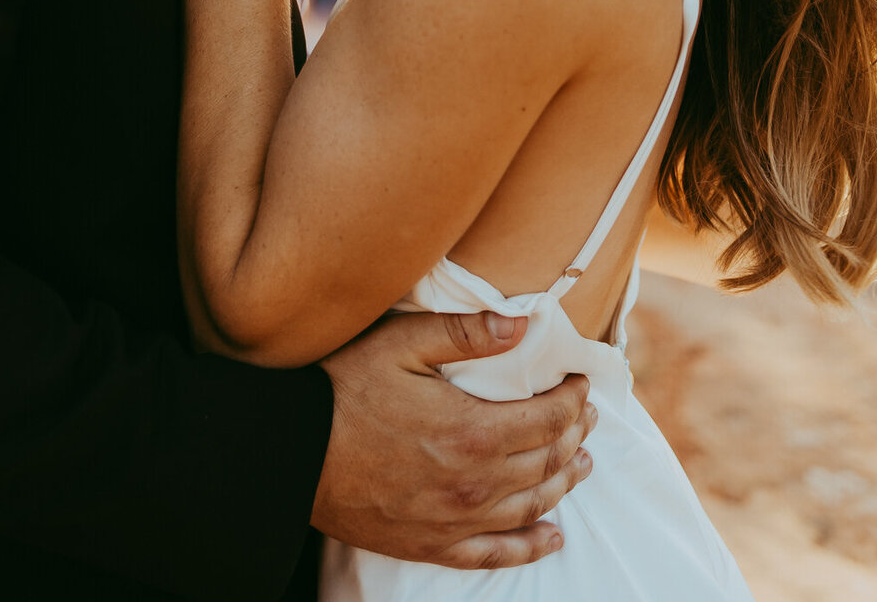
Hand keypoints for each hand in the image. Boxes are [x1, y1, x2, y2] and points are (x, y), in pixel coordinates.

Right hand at [313, 310, 594, 567]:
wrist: (290, 453)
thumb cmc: (342, 388)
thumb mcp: (400, 343)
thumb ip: (464, 333)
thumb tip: (521, 323)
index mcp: (471, 430)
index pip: (548, 419)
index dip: (573, 400)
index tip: (581, 382)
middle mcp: (473, 483)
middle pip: (547, 462)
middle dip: (575, 436)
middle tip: (586, 416)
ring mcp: (454, 520)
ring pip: (531, 507)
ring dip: (564, 483)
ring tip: (581, 463)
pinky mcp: (431, 544)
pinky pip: (495, 554)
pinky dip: (530, 546)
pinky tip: (551, 536)